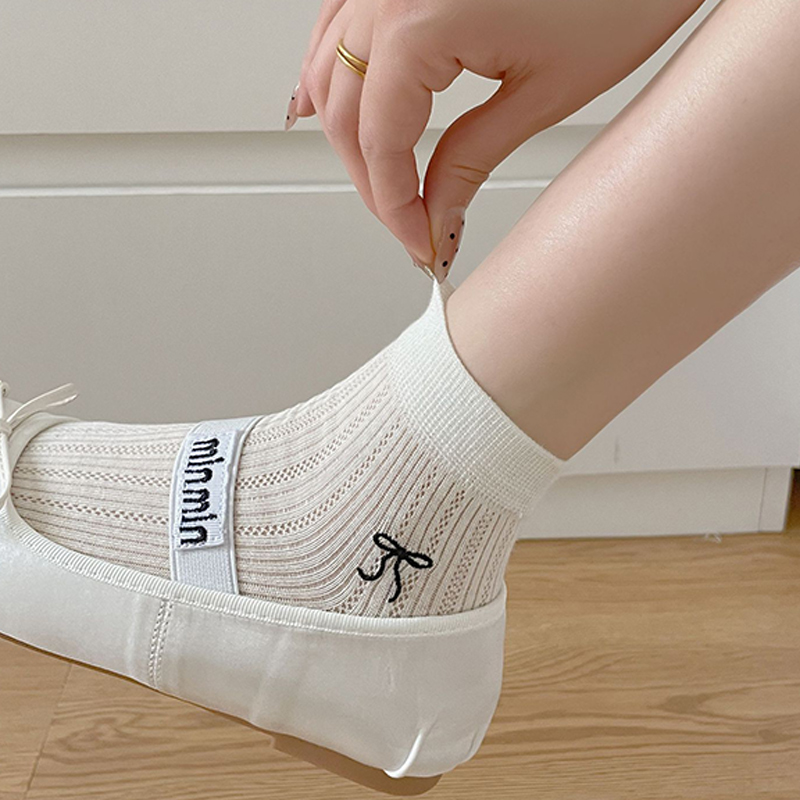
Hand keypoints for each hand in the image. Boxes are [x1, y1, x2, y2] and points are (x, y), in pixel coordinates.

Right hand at [289, 0, 704, 280]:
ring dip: (348, 132)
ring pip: (332, 68)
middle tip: (408, 225)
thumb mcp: (544, 93)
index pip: (380, 141)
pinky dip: (336, 69)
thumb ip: (472, 158)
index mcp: (419, 18)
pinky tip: (334, 99)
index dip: (394, 205)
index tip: (418, 241)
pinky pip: (339, 24)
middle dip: (372, 181)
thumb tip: (436, 215)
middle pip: (344, 110)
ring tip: (380, 183)